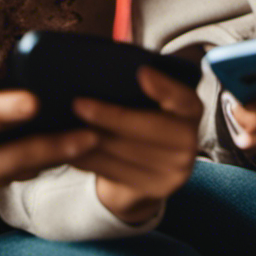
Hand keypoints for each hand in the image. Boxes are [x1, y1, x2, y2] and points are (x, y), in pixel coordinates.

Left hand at [70, 66, 201, 224]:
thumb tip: (106, 64)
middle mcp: (189, 142)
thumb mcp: (148, 100)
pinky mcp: (153, 191)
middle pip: (148, 128)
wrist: (149, 174)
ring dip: (90, 139)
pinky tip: (67, 148)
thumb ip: (135, 83)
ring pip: (125, 153)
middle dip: (110, 116)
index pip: (183, 98)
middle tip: (77, 104)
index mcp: (190, 111)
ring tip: (64, 127)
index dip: (164, 86)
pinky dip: (87, 159)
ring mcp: (174, 172)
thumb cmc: (142, 120)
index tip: (141, 72)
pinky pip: (113, 172)